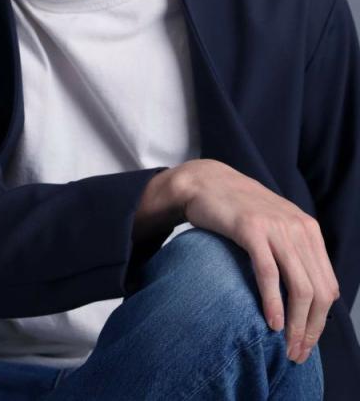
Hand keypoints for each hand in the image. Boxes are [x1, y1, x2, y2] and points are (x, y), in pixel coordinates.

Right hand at [176, 158, 339, 363]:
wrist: (205, 181)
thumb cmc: (236, 208)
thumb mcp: (273, 225)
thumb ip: (291, 250)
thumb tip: (301, 293)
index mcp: (307, 229)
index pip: (327, 285)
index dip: (321, 320)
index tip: (305, 342)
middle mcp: (298, 228)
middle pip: (319, 291)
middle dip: (311, 329)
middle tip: (296, 353)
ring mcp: (275, 227)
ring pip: (300, 286)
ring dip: (296, 324)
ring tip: (286, 346)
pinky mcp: (250, 228)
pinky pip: (269, 273)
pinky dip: (273, 302)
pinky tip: (271, 321)